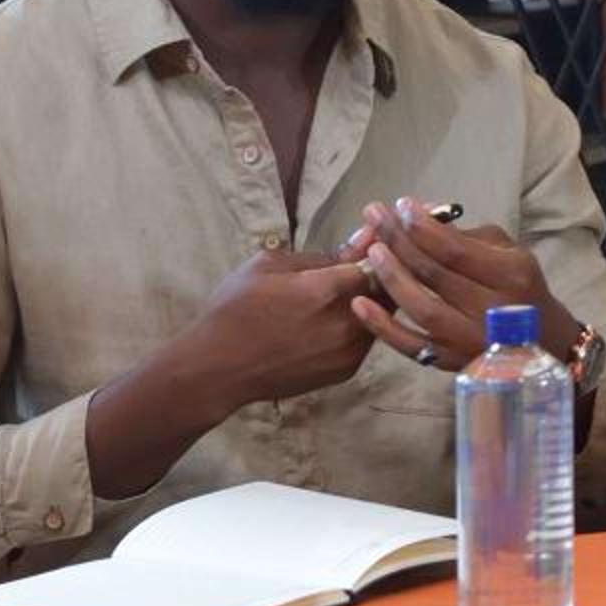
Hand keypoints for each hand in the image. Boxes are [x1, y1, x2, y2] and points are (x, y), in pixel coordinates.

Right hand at [185, 249, 381, 407]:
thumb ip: (324, 254)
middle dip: (386, 272)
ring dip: (377, 298)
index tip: (383, 236)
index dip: (384, 246)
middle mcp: (347, 322)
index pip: (381, 260)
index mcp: (327, 290)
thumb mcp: (268, 266)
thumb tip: (365, 236)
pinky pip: (368, 338)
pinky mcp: (347, 370)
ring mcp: (350, 350)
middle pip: (389, 289)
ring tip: (356, 287)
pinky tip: (344, 314)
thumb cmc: (235, 309)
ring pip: (383, 315)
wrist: (216, 369)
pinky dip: (364, 322)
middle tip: (374, 260)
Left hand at [343, 197, 578, 372]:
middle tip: (375, 217)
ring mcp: (469, 339)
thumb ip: (469, 237)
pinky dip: (382, 326)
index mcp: (511, 275)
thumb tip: (420, 219)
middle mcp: (492, 309)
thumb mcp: (510, 253)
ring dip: (391, 277)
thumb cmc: (519, 286)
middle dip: (400, 241)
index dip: (424, 228)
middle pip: (435, 274)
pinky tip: (359, 304)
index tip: (401, 205)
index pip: (457, 250)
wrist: (541, 340)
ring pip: (422, 307)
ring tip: (370, 250)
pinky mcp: (451, 362)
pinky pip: (411, 346)